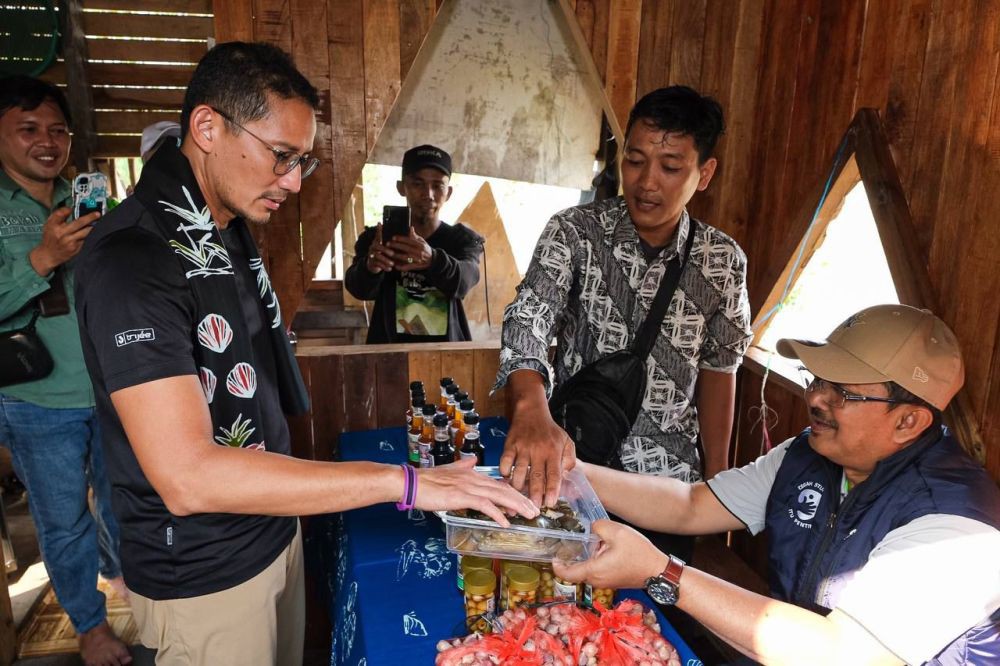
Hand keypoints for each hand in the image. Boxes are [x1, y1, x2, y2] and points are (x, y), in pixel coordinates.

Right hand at [29, 207, 98, 275]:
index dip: (67, 210)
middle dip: (90, 217)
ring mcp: (70, 242)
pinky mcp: (76, 249)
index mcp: (53, 226)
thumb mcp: (49, 225)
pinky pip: (87, 240)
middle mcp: (62, 234)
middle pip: (79, 223)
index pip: (60, 214)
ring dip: (93, 227)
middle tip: (97, 214)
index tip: (73, 208)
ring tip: (99, 222)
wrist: (49, 255)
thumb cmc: (51, 237)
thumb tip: (70, 208)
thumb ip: (58, 215)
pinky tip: (95, 232)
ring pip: (86, 232)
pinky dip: (92, 235)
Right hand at [365, 224, 394, 272]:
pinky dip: (384, 267)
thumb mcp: (388, 246)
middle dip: (385, 250)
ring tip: (392, 263)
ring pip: (377, 256)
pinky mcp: (371, 263)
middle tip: (392, 253)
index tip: (381, 224)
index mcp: (377, 241)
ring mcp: (371, 255)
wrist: (374, 264)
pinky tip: (390, 268)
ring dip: (385, 260)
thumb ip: (396, 239)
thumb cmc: (384, 253)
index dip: (379, 230)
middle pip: (376, 246)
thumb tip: (410, 228)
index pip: (378, 235)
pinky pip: (377, 264)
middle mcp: (373, 247)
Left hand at [386, 224, 432, 270]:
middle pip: (406, 248)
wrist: (433, 260)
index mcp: (420, 244)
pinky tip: (395, 266)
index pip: (409, 240)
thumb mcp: (422, 241)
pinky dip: (402, 267)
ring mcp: (418, 259)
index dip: (401, 239)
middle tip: (387, 244)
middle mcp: (419, 252)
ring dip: (397, 256)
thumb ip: (415, 236)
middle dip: (396, 246)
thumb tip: (410, 228)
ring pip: (406, 258)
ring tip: (389, 254)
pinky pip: (408, 267)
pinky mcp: (417, 266)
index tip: (393, 237)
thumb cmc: (425, 248)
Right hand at [414, 456, 538, 526]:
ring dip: (516, 506)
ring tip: (528, 515)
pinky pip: (485, 505)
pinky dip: (497, 514)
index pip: (498, 483)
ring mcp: (469, 486)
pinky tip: (506, 522)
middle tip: (534, 510)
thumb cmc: (427, 481)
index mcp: (472, 473)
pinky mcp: (462, 496)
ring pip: (499, 495)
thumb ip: (462, 466)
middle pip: (503, 489)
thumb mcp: (449, 470)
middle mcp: (473, 477)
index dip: (513, 493)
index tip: (524, 502)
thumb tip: (471, 461)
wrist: (412, 483)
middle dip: (521, 500)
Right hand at [500, 401, 574, 507]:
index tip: (550, 503)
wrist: (531, 412)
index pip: (554, 474)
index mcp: (553, 451)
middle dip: (534, 494)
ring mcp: (523, 448)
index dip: (552, 490)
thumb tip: (566, 476)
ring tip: (518, 498)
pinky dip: (505, 472)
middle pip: (536, 476)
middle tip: (533, 508)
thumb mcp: (566, 441)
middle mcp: (538, 450)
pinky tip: (507, 479)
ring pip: (519, 472)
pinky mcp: (510, 445)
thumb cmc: (550, 430)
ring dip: (518, 487)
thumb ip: (569, 459)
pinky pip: (505, 462)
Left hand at [553, 520, 668, 589]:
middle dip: (573, 557)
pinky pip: (598, 571)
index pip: (567, 573)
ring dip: (586, 558)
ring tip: (592, 542)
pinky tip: (603, 548)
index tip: (552, 557)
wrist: (659, 571)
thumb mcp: (617, 532)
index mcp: (594, 570)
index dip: (557, 566)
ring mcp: (605, 583)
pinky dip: (596, 561)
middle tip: (571, 542)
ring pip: (588, 570)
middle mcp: (597, 581)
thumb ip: (599, 526)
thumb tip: (592, 528)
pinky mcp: (613, 581)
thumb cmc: (640, 554)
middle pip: (576, 570)